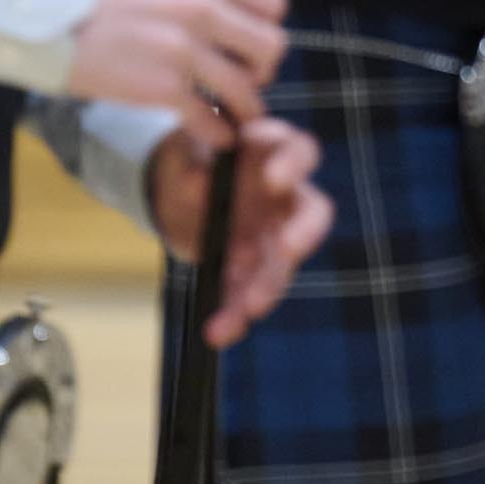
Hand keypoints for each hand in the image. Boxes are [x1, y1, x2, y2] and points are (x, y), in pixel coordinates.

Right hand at [66, 0, 287, 147]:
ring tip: (237, 113)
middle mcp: (202, 7)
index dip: (266, 25)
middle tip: (247, 77)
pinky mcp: (161, 88)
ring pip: (245, 89)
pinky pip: (208, 118)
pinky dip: (216, 132)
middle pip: (271, 46)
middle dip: (263, 68)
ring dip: (246, 106)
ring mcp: (183, 50)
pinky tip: (214, 134)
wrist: (42, 12)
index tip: (252, 40)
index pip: (273, 3)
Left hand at [149, 118, 333, 348]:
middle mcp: (284, 195)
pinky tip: (219, 332)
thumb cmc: (187, 158)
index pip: (299, 150)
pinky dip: (236, 315)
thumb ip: (187, 167)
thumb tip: (200, 180)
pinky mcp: (255, 267)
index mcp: (271, 152)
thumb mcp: (178, 156)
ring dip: (270, 287)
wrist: (172, 191)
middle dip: (303, 233)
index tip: (273, 180)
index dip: (292, 164)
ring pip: (284, 263)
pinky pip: (252, 292)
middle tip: (288, 250)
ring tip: (248, 309)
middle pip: (312, 211)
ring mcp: (274, 233)